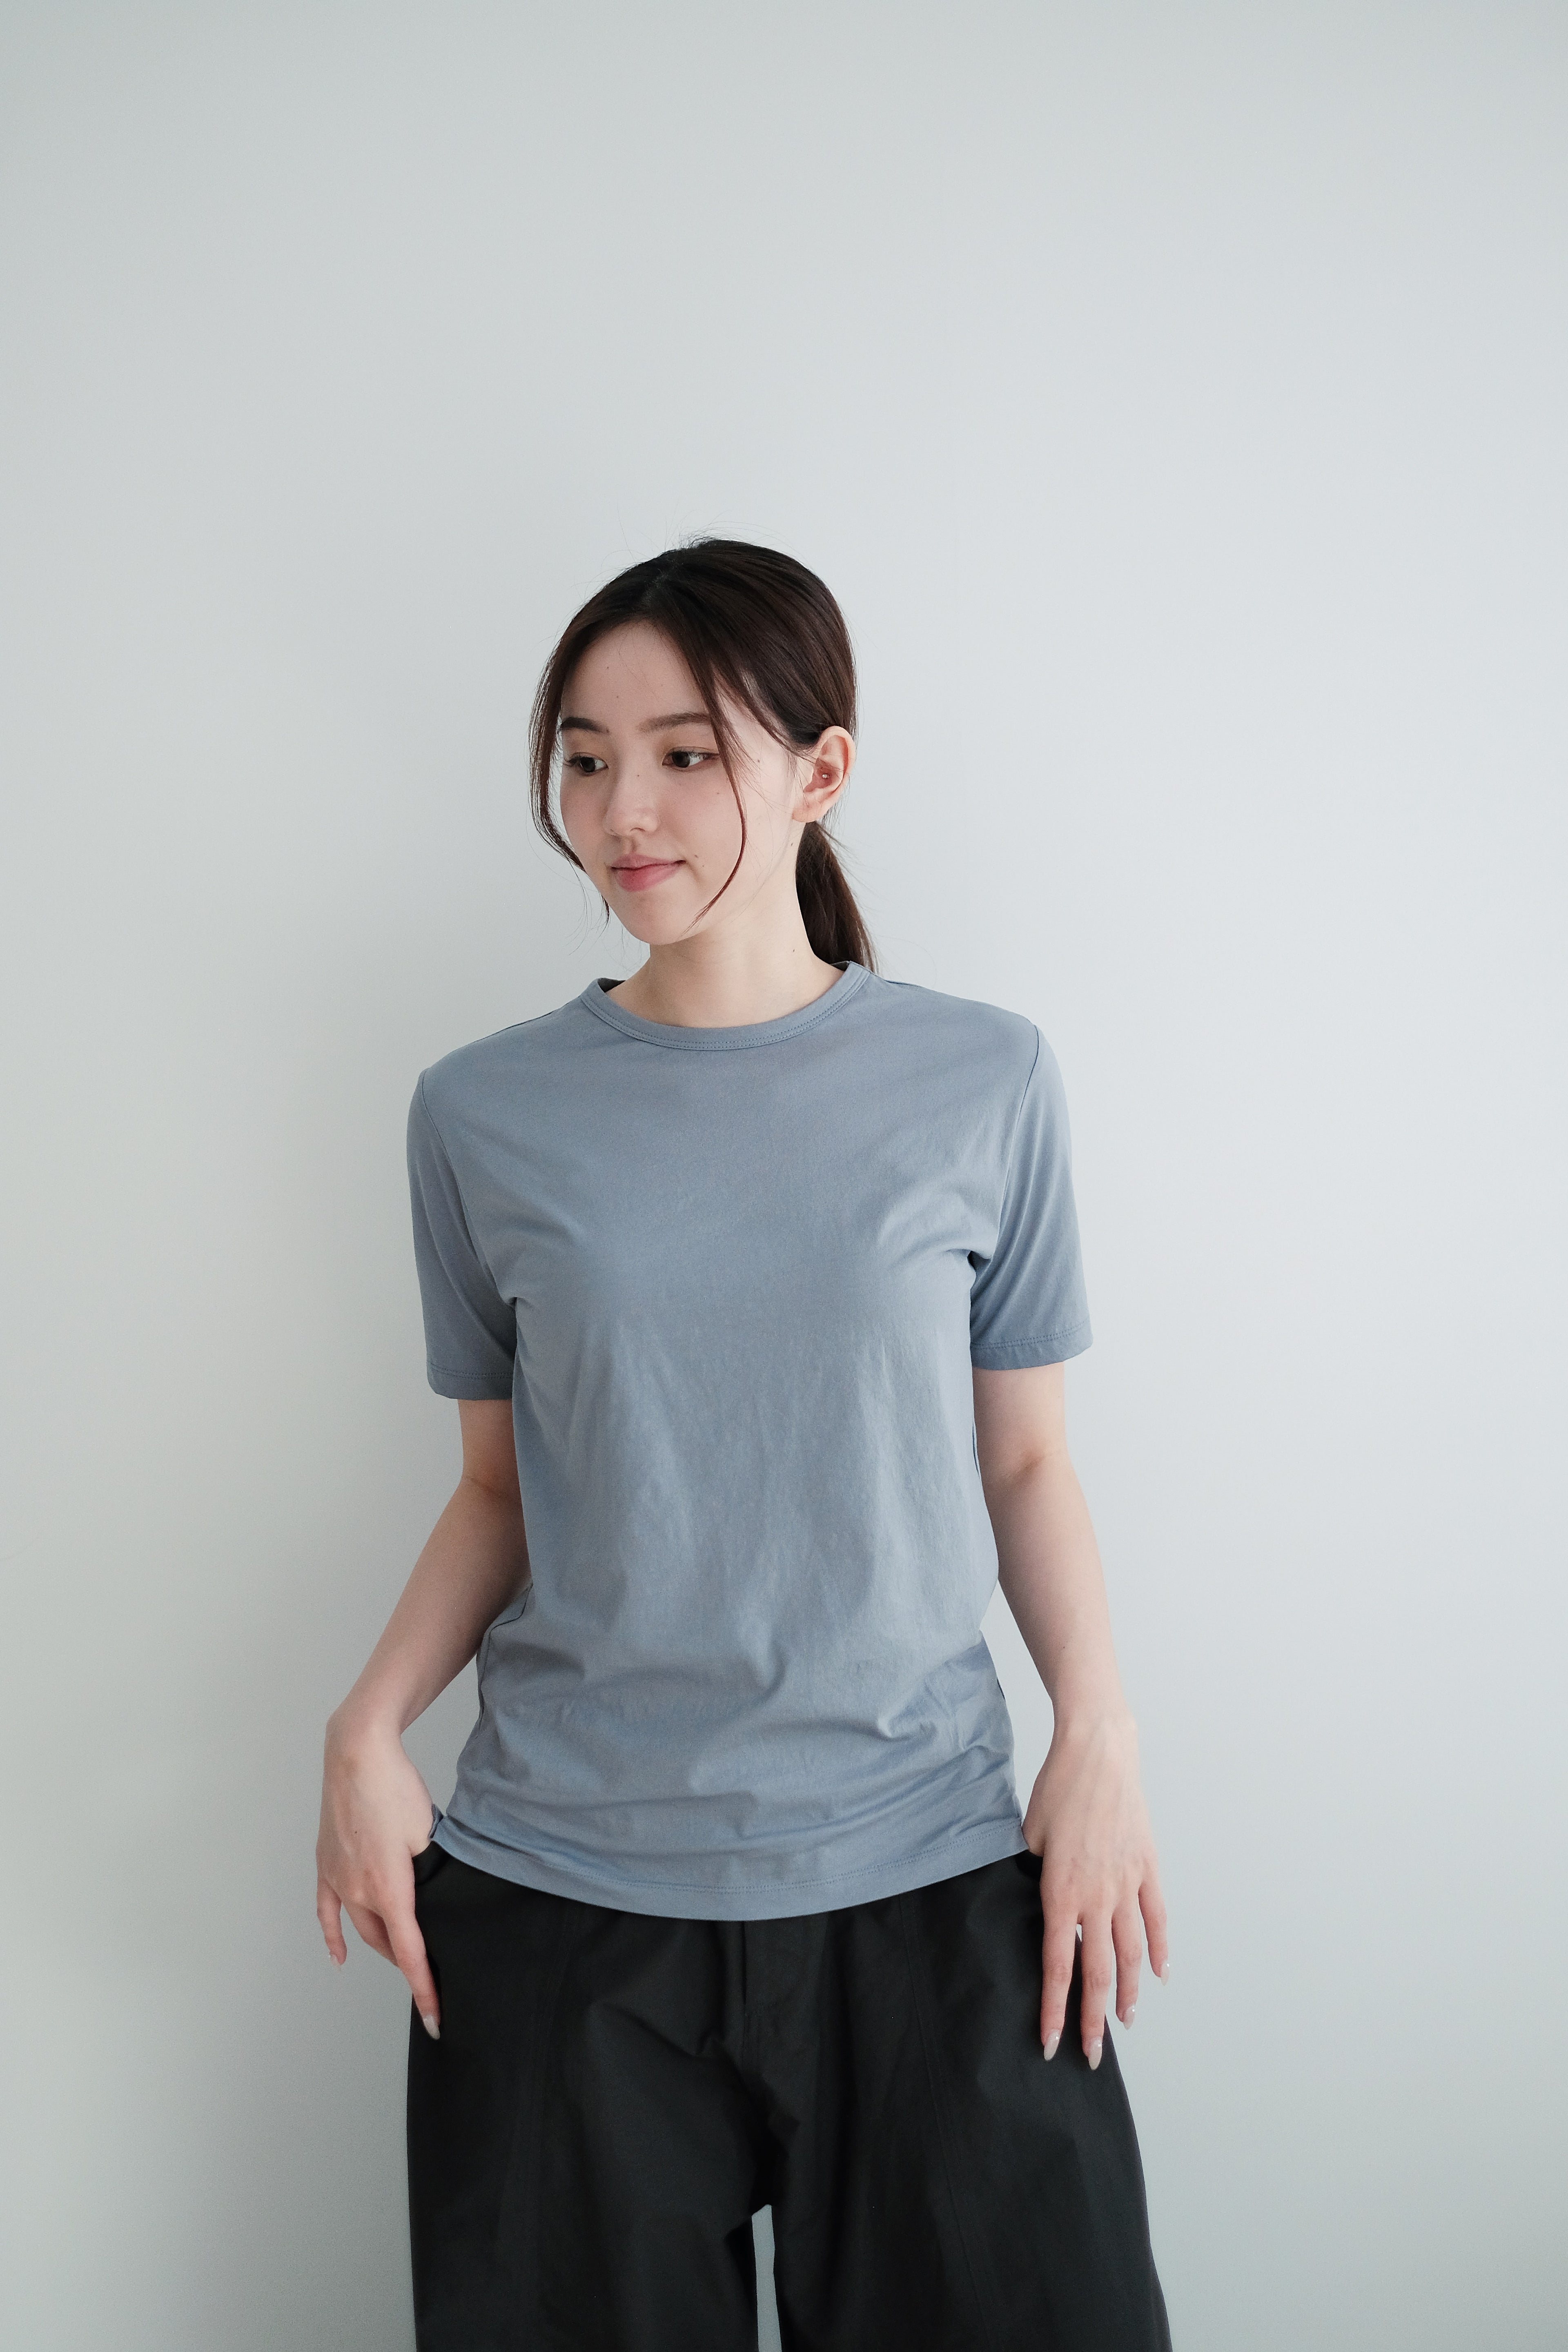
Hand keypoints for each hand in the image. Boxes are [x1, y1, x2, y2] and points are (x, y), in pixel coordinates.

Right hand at [315, 1711, 442, 2037]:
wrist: (358, 1754)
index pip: (410, 1953)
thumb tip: (433, 1900)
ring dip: (381, 1946)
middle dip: (407, 1964)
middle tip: (431, 1976)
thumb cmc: (397, 1789)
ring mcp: (338, 1878)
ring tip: (402, 1961)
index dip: (424, 1988)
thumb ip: (430, 1874)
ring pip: (361, 1928)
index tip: (436, 2017)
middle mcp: (358, 1891)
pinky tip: (340, 1955)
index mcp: (390, 1888)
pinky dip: (334, 1936)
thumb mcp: (427, 1835)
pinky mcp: (326, 1864)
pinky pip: (327, 1912)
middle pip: (386, 1942)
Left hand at [1024, 1708, 1167, 2067]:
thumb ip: (1029, 1874)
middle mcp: (1098, 1895)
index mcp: (1061, 1891)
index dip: (1054, 2009)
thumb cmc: (1057, 1788)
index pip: (1058, 1965)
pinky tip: (1160, 1973)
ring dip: (1130, 1991)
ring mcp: (1128, 1882)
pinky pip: (1156, 1917)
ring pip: (1132, 1952)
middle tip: (1093, 2054)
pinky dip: (1160, 1948)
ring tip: (1127, 2021)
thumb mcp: (1029, 1835)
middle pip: (1099, 1971)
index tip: (1051, 2043)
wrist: (1098, 1752)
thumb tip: (1026, 1901)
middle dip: (1095, 2018)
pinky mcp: (1147, 1866)